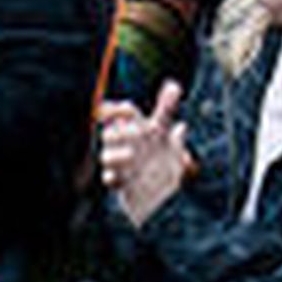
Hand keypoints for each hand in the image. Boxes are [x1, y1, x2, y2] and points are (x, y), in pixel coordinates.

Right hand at [97, 82, 190, 225]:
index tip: (126, 110)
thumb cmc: (163, 161)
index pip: (121, 114)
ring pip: (107, 155)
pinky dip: (114, 177)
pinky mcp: (120, 183)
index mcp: (137, 130)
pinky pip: (110, 178)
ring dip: (116, 155)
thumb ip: (166, 110)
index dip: (117, 110)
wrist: (162, 196)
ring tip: (130, 156)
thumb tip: (174, 85)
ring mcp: (121, 164)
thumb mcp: (167, 135)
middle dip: (116, 133)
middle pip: (110, 134)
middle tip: (131, 134)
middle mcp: (126, 145)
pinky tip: (119, 177)